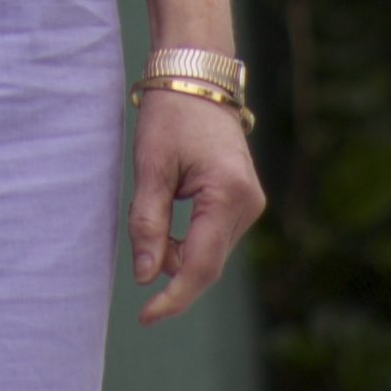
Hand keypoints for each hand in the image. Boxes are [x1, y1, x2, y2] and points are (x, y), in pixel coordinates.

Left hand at [127, 89, 264, 325]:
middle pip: (209, 264)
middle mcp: (248, 205)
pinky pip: (216, 236)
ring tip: (155, 216)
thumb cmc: (171, 113)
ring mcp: (250, 203)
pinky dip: (191, 241)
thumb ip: (148, 222)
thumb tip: (145, 276)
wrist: (197, 75)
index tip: (145, 316)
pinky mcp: (244, 199)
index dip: (173, 297)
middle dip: (173, 273)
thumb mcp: (151, 166)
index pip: (201, 267)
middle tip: (140, 259)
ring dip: (181, 255)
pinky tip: (171, 220)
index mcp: (228, 196)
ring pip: (212, 253)